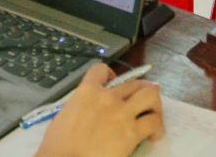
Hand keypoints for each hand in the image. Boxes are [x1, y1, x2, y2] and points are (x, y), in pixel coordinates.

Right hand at [36, 64, 163, 156]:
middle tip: (140, 103)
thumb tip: (88, 109)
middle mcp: (107, 96)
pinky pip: (153, 121)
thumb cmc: (59, 145)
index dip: (111, 76)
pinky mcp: (132, 132)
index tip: (113, 85)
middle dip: (140, 91)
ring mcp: (122, 113)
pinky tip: (152, 136)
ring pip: (150, 94)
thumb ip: (80, 105)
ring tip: (152, 115)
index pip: (101, 69)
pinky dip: (156, 128)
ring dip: (154, 104)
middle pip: (134, 82)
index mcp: (86, 91)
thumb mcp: (64, 115)